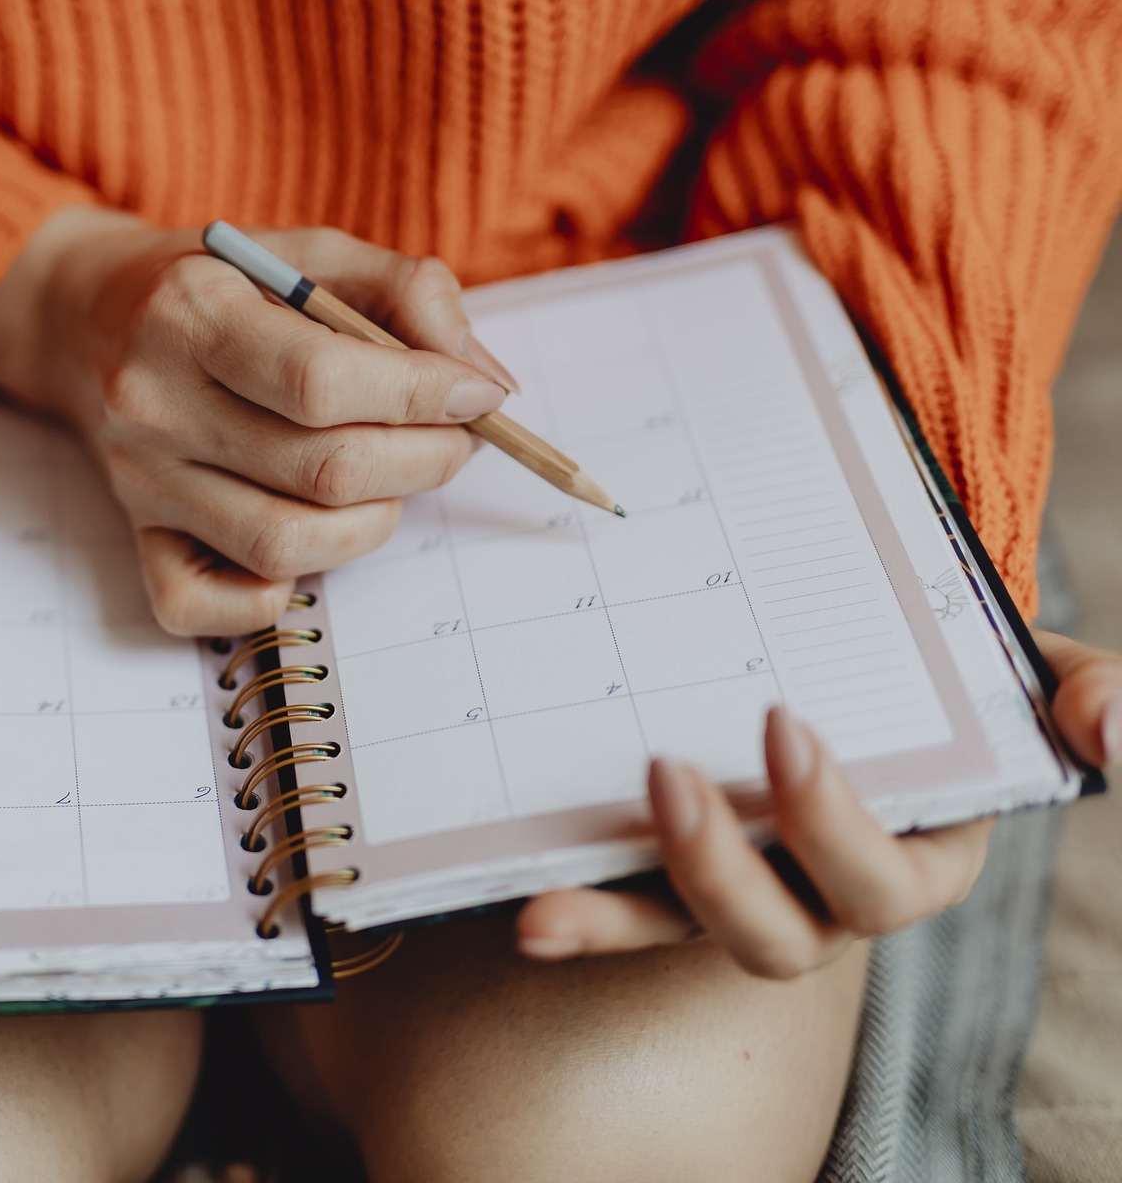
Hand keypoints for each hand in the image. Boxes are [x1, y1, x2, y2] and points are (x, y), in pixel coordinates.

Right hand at [0, 206, 512, 634]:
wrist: (87, 317)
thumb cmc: (220, 285)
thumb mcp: (310, 252)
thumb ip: (408, 294)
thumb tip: (485, 386)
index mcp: (191, 311)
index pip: (323, 381)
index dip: (424, 396)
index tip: (478, 395)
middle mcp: (154, 402)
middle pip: (322, 471)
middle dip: (423, 461)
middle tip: (452, 439)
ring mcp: (141, 479)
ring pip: (285, 545)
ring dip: (371, 523)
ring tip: (388, 481)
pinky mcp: (136, 535)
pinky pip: (203, 606)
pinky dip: (269, 596)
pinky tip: (304, 540)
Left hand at [516, 630, 1121, 978]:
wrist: (869, 655)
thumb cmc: (952, 672)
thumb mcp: (1032, 670)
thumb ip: (1087, 693)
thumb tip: (1110, 731)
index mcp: (916, 856)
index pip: (882, 876)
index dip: (833, 821)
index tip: (783, 723)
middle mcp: (823, 894)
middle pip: (779, 932)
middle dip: (721, 868)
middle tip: (665, 773)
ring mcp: (743, 888)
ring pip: (687, 933)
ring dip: (624, 914)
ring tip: (550, 892)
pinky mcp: (671, 875)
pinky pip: (624, 910)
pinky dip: (579, 918)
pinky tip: (526, 914)